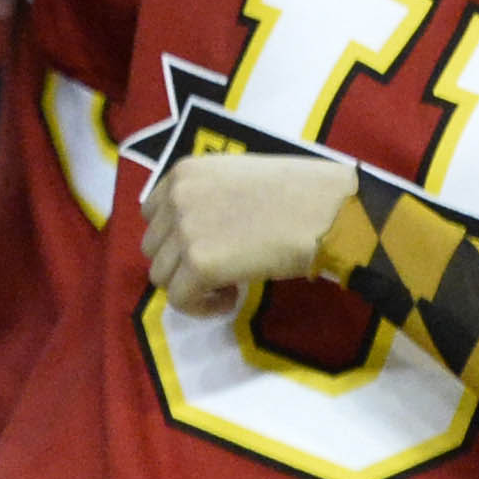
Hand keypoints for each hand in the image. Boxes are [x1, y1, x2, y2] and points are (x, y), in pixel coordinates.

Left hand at [141, 152, 359, 318]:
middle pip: (153, 247)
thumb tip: (194, 233)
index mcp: (185, 171)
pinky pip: (181, 300)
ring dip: (191, 286)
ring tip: (228, 285)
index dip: (175, 237)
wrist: (326, 210)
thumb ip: (206, 197)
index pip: (152, 214)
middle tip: (221, 269)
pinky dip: (204, 306)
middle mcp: (176, 196)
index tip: (206, 247)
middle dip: (182, 263)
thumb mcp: (237, 177)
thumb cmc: (298, 192)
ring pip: (162, 276)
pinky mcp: (200, 263)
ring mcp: (185, 230)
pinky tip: (233, 298)